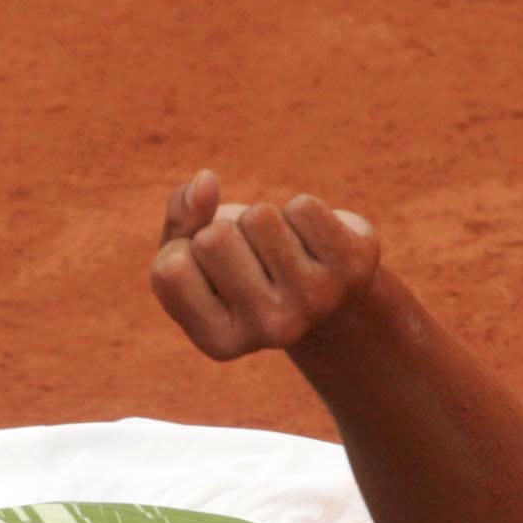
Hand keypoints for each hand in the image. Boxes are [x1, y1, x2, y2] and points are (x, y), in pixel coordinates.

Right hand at [149, 169, 382, 361]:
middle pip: (214, 238)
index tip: (211, 270)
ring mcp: (314, 302)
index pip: (171, 268)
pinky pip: (303, 207)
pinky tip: (313, 243)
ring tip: (283, 250)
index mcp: (220, 342)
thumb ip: (180, 219)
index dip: (184, 250)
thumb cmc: (248, 274)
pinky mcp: (351, 267)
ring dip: (266, 220)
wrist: (330, 299)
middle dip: (227, 231)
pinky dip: (303, 212)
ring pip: (259, 216)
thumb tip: (206, 181)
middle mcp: (268, 331)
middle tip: (253, 259)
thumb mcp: (198, 256)